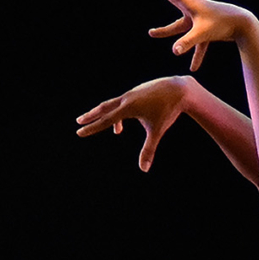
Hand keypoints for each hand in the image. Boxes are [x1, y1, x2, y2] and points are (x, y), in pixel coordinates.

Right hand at [74, 76, 191, 171]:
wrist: (179, 89)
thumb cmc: (168, 111)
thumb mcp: (157, 131)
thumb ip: (149, 150)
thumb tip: (144, 170)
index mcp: (128, 108)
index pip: (106, 121)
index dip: (92, 128)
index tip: (79, 132)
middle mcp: (126, 99)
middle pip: (104, 108)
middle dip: (91, 116)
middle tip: (78, 121)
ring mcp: (131, 93)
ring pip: (114, 105)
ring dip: (108, 115)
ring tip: (112, 130)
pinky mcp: (137, 91)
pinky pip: (124, 103)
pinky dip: (121, 113)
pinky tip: (124, 125)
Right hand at [146, 0, 255, 71]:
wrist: (244, 24)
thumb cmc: (223, 24)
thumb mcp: (203, 33)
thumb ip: (187, 42)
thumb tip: (174, 51)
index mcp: (190, 4)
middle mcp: (193, 9)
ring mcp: (200, 19)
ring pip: (181, 26)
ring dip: (168, 31)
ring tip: (152, 32)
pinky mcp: (208, 29)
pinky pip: (199, 43)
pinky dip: (196, 54)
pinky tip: (194, 68)